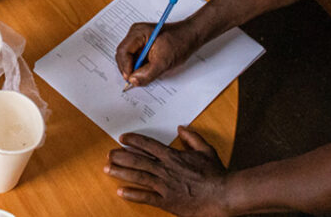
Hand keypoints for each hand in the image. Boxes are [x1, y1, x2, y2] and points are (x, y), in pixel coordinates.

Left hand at [106, 127, 231, 216]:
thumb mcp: (206, 150)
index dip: (133, 140)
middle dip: (121, 156)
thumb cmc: (216, 174)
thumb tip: (181, 128)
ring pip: (138, 176)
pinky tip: (121, 192)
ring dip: (121, 172)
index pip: (148, 145)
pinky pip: (146, 197)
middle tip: (108, 154)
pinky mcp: (167, 201)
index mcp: (173, 156)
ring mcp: (165, 186)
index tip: (122, 138)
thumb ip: (192, 138)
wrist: (223, 195)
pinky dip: (133, 194)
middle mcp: (165, 169)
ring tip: (107, 169)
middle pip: (137, 159)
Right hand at [115, 17, 200, 88]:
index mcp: (138, 32)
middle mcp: (135, 35)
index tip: (129, 78)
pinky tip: (144, 72)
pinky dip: (138, 67)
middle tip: (133, 81)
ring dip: (133, 69)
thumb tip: (133, 81)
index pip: (123, 50)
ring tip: (140, 77)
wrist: (190, 36)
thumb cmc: (180, 42)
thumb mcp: (164, 61)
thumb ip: (148, 73)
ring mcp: (138, 40)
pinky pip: (135, 59)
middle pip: (122, 55)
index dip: (125, 66)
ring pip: (128, 58)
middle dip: (127, 68)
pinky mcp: (142, 46)